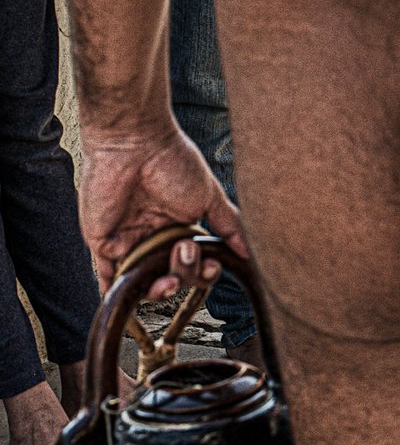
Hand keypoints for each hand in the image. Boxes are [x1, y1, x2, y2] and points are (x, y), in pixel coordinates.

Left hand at [79, 123, 245, 286]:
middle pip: (172, 275)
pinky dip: (117, 291)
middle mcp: (154, 236)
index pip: (194, 263)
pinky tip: (130, 300)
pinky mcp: (103, 242)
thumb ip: (228, 225)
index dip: (203, 272)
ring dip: (159, 290)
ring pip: (144, 282)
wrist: (136, 144)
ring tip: (168, 280)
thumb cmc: (173, 161)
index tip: (212, 265)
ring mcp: (128, 240)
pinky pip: (107, 275)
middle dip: (184, 275)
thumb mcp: (209, 196)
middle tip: (184, 251)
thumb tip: (250, 253)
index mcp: (178, 227)